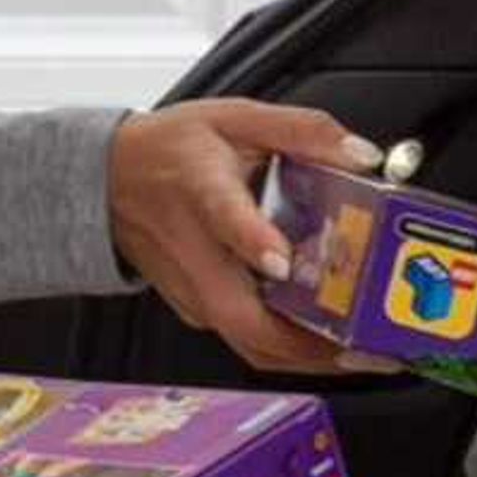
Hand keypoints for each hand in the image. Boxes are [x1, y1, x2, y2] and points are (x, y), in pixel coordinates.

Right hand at [108, 101, 397, 376]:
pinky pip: (249, 341)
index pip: (224, 221)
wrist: (104, 180)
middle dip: (314, 343)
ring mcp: (194, 292)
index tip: (282, 262)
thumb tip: (361, 154)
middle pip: (247, 320)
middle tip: (372, 345)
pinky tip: (333, 338)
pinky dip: (294, 349)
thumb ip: (302, 130)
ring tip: (369, 355)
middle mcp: (195, 255)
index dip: (253, 243)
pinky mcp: (197, 311)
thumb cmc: (167, 152)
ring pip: (253, 344)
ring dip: (312, 358)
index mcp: (203, 194)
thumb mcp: (233, 118)